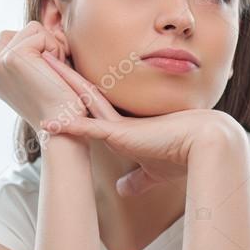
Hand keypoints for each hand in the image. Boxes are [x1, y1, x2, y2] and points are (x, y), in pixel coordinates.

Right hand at [0, 22, 88, 132]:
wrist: (64, 127)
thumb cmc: (62, 106)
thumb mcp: (38, 78)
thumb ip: (32, 56)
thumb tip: (43, 28)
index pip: (16, 39)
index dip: (39, 49)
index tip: (47, 77)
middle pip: (23, 30)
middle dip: (45, 45)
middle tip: (53, 74)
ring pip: (32, 28)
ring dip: (52, 47)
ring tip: (53, 74)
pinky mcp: (14, 57)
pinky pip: (40, 32)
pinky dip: (55, 48)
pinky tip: (54, 72)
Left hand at [39, 53, 242, 195]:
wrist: (208, 144)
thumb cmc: (184, 156)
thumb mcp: (153, 173)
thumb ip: (137, 180)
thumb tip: (122, 189)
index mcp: (123, 128)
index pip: (93, 110)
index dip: (76, 98)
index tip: (59, 87)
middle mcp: (117, 122)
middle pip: (84, 95)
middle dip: (64, 78)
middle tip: (44, 59)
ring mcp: (118, 125)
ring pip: (82, 101)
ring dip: (61, 85)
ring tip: (42, 65)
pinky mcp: (121, 135)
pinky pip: (88, 130)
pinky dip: (68, 128)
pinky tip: (47, 124)